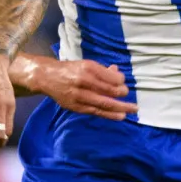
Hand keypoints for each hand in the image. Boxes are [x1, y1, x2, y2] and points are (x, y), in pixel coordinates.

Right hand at [23, 58, 137, 120]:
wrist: (47, 78)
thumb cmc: (70, 70)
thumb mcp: (86, 64)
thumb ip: (102, 70)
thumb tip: (117, 72)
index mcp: (88, 68)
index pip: (111, 78)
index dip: (121, 82)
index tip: (123, 83)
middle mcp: (84, 81)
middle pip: (109, 91)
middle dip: (123, 95)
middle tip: (130, 97)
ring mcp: (79, 95)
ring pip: (104, 103)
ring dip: (121, 108)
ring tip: (133, 110)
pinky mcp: (76, 106)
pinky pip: (96, 111)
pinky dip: (110, 114)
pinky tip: (120, 116)